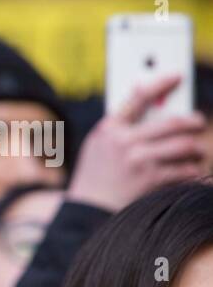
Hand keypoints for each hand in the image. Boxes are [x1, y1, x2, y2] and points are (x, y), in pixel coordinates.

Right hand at [67, 73, 207, 211]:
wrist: (87, 211)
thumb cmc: (95, 177)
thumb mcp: (98, 146)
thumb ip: (122, 126)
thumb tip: (154, 109)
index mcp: (109, 129)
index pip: (138, 97)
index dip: (160, 83)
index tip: (177, 75)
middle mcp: (124, 142)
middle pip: (173, 123)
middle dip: (193, 122)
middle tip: (199, 123)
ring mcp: (139, 161)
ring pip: (185, 146)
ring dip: (196, 149)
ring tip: (195, 153)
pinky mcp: (151, 180)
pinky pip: (186, 170)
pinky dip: (193, 171)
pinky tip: (190, 172)